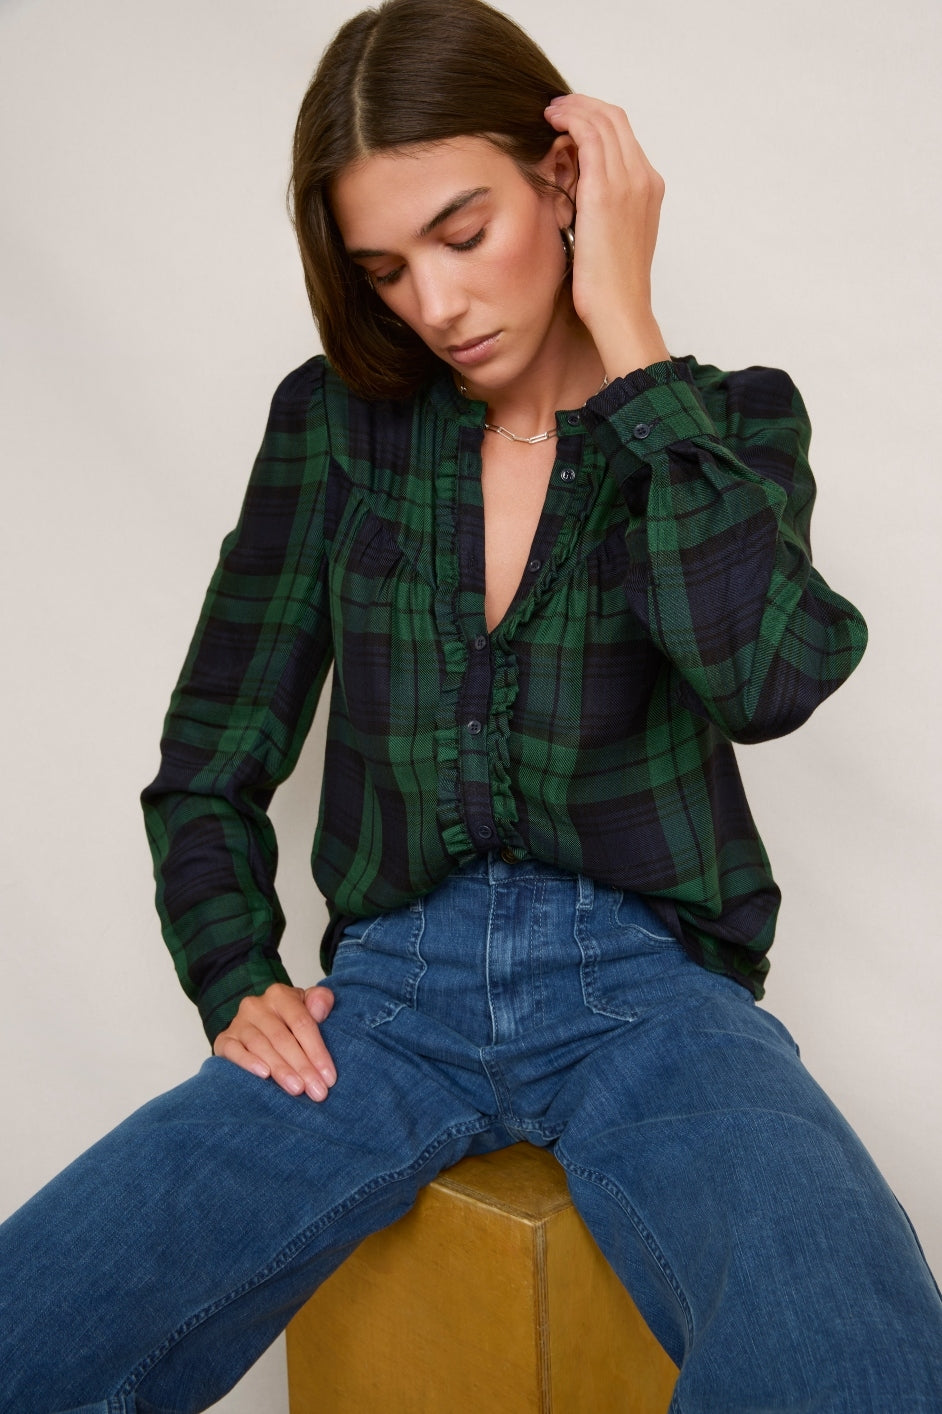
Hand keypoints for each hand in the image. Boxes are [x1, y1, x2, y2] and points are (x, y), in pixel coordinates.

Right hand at [213, 982, 336, 1100]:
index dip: (317, 1051)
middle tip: (317, 1091)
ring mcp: (238, 1023)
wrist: (257, 1025)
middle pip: (282, 1038)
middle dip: (302, 1067)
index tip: (329, 1077)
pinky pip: (233, 1051)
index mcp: (280, 995)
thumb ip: (321, 1001)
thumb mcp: (308, 1005)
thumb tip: (320, 1011)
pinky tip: (263, 1075)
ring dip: (280, 1069)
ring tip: (296, 1089)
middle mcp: (256, 1006)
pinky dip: (248, 1063)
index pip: (302, 1023)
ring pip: (260, 1046)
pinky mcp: (224, 1040)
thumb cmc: (289, 1020)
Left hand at [544, 94, 669, 376]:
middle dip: (584, 107)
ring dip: (574, 108)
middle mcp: (644, 179)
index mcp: (649, 189)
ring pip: (603, 121)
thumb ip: (601, 211)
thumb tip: (575, 197)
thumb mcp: (610, 239)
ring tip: (550, 112)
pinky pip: (589, 134)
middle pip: (616, 120)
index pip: (625, 137)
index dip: (597, 121)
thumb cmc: (610, 288)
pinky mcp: (605, 190)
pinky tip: (551, 123)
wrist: (620, 310)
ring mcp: (628, 181)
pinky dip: (571, 120)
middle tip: (556, 108)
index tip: (570, 122)